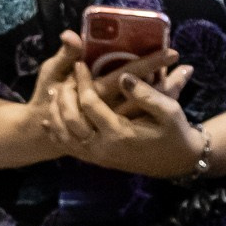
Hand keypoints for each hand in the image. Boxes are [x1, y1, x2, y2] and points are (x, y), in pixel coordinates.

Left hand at [39, 54, 201, 177]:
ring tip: (56, 91)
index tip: (80, 64)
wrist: (175, 161)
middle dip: (64, 96)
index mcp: (119, 133)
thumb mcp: (169, 110)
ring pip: (63, 135)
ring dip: (56, 112)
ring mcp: (96, 156)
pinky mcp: (95, 159)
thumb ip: (146, 94)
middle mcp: (102, 147)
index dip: (82, 82)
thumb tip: (123, 76)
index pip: (90, 104)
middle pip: (70, 120)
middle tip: (66, 77)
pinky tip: (51, 117)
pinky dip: (56, 132)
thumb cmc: (174, 132)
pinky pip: (67, 147)